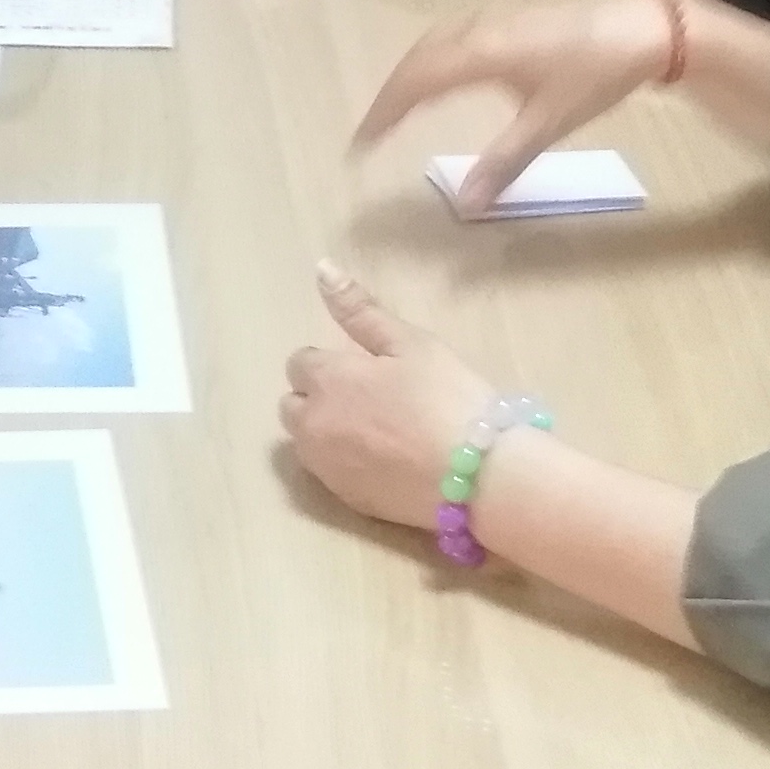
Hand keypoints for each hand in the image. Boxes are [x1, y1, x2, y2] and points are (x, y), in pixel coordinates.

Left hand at [278, 263, 505, 530]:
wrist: (478, 475)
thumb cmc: (447, 397)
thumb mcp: (410, 342)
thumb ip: (360, 310)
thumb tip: (321, 269)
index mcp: (327, 380)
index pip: (299, 362)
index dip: (328, 362)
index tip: (363, 368)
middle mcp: (313, 424)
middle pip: (291, 404)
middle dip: (316, 397)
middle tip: (366, 398)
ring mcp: (326, 467)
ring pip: (304, 441)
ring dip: (323, 430)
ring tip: (373, 430)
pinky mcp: (346, 499)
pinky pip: (328, 473)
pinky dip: (343, 462)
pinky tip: (381, 460)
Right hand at [353, 0, 769, 214]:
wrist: (646, 24)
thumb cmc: (596, 73)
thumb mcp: (549, 123)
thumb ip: (502, 163)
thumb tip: (462, 206)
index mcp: (478, 53)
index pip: (413, 82)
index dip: (383, 113)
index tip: (361, 145)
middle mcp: (478, 29)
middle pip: (417, 58)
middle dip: (391, 93)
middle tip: (373, 129)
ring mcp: (496, 16)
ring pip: (436, 42)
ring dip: (412, 71)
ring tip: (401, 104)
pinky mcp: (514, 15)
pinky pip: (455, 34)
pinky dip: (436, 56)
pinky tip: (449, 72)